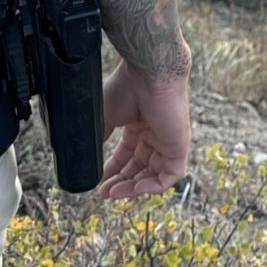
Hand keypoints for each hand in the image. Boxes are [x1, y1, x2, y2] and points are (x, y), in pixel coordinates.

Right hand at [98, 57, 190, 198]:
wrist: (147, 74)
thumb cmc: (126, 88)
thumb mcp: (105, 117)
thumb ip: (100, 138)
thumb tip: (87, 158)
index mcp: (139, 126)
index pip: (127, 156)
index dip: (113, 172)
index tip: (98, 184)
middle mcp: (154, 135)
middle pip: (138, 168)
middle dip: (121, 183)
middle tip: (103, 192)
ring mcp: (168, 141)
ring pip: (152, 175)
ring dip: (133, 188)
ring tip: (113, 193)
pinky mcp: (180, 146)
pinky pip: (170, 176)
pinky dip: (152, 186)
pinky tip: (134, 188)